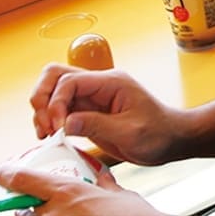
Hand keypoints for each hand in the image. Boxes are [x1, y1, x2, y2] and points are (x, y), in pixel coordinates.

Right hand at [30, 64, 183, 165]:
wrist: (172, 140)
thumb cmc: (158, 134)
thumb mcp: (129, 133)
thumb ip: (96, 126)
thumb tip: (65, 123)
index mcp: (111, 82)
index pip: (70, 80)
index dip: (56, 103)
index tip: (58, 128)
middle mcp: (98, 85)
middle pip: (55, 75)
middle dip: (42, 99)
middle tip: (44, 127)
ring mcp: (92, 97)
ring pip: (54, 90)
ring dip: (42, 110)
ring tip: (45, 134)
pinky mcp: (88, 111)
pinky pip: (61, 108)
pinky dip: (50, 120)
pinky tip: (52, 137)